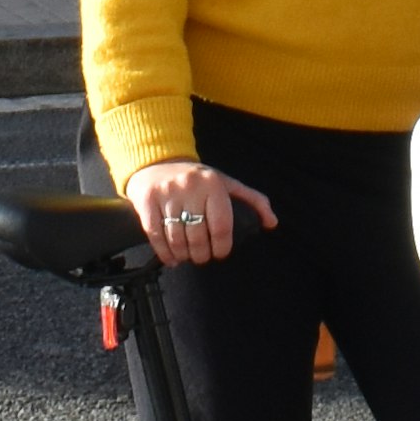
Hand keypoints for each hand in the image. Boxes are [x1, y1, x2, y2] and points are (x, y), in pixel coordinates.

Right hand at [128, 158, 275, 263]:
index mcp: (212, 183)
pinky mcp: (146, 201)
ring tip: (189, 256)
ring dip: (184, 255)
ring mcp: (166, 193)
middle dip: (202, 254)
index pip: (221, 225)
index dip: (222, 246)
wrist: (156, 161)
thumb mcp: (226, 183)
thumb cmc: (197, 178)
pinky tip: (172, 259)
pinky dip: (165, 253)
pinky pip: (156, 235)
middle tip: (203, 256)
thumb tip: (272, 222)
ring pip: (177, 238)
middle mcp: (189, 187)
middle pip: (198, 236)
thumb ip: (253, 200)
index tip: (220, 252)